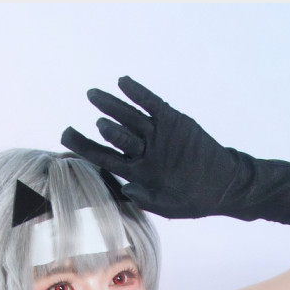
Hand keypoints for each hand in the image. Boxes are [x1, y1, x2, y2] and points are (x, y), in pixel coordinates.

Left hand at [61, 77, 246, 219]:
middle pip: (113, 136)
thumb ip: (147, 199)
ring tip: (93, 95)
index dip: (85, 148)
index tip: (66, 139)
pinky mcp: (172, 121)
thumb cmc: (195, 199)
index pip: (105, 158)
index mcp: (138, 172)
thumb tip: (126, 190)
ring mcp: (157, 134)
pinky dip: (138, 93)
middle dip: (93, 131)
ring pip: (129, 116)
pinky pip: (152, 104)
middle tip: (70, 126)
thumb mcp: (169, 206)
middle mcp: (144, 151)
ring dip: (111, 105)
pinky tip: (123, 83)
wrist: (223, 183)